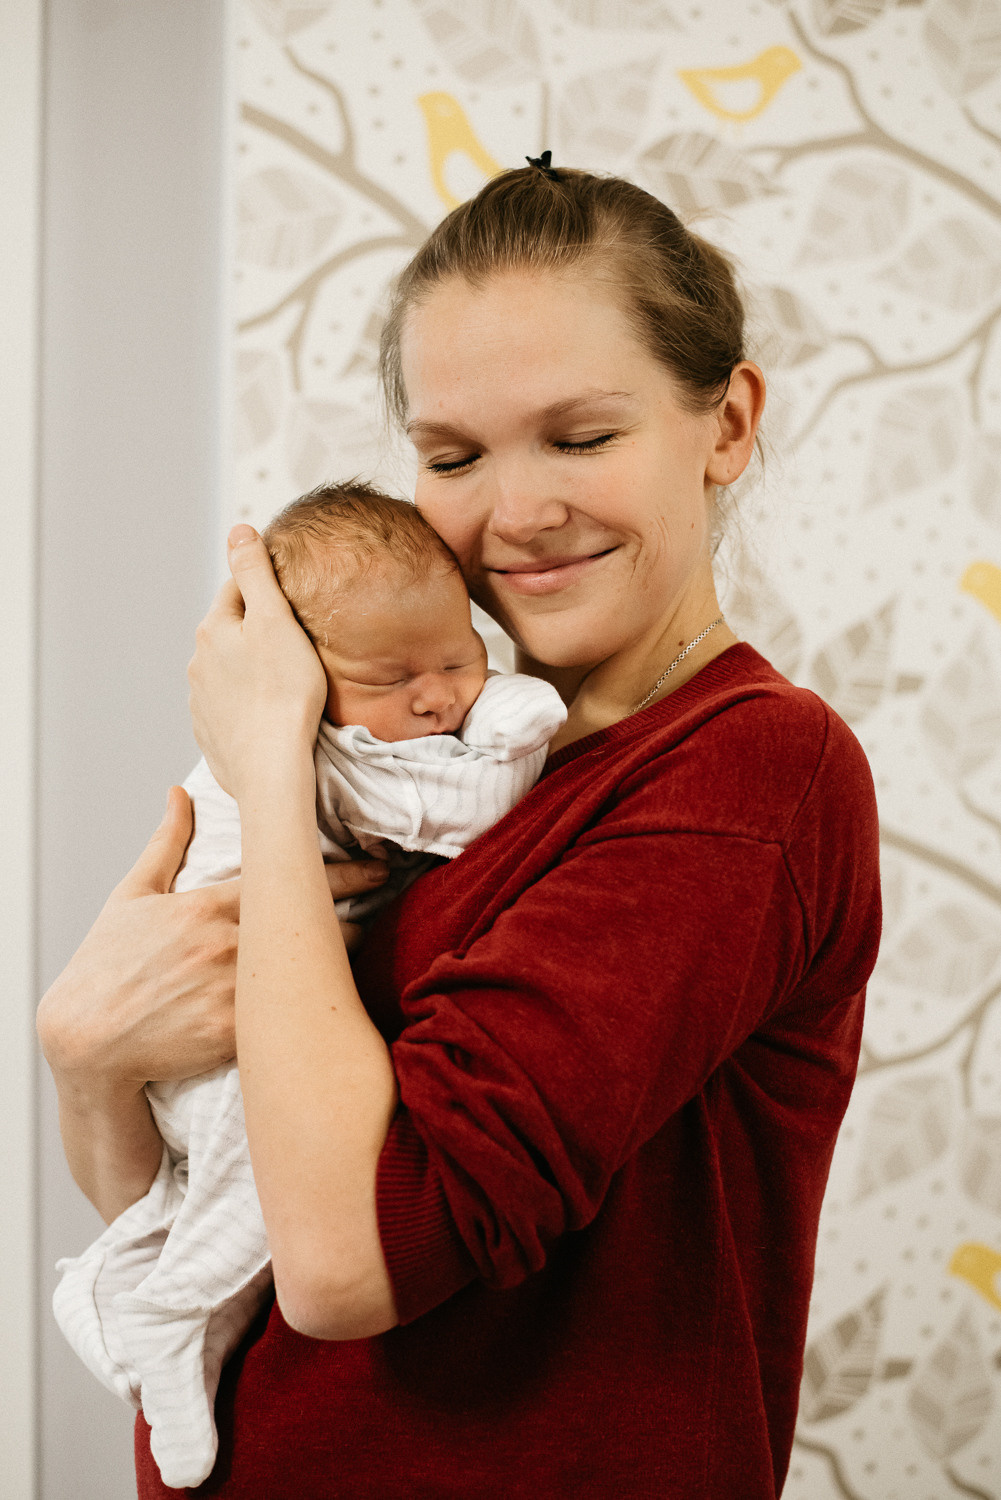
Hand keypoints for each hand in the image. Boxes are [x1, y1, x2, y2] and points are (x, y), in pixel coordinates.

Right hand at [37, 786, 386, 1091]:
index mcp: (209, 906)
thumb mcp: (132, 895)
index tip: (378, 866)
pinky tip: (341, 1001)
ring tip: (369, 952)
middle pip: (316, 926)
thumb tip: (181, 792)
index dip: (345, 873)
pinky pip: (291, 1016)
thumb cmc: (107, 965)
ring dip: (342, 962)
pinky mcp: (235, 1035)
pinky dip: (318, 1006)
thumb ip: (167, 842)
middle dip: (353, 919)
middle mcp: (229, 945)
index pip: (291, 879)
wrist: (86, 1039)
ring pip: (312, 972)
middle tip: (385, 909)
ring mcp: (235, 991)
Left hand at [187, 526, 327, 800]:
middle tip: (296, 644)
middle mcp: (199, 663)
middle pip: (232, 632)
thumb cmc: (284, 692)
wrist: (271, 766)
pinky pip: (231, 707)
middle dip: (258, 632)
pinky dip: (248, 704)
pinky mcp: (211, 733)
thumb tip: (238, 530)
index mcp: (213, 630)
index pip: (238, 592)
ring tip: (286, 682)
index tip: (291, 603)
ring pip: (229, 671)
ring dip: (251, 669)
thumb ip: (255, 572)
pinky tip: (271, 713)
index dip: (267, 592)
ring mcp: (202, 701)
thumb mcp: (274, 619)